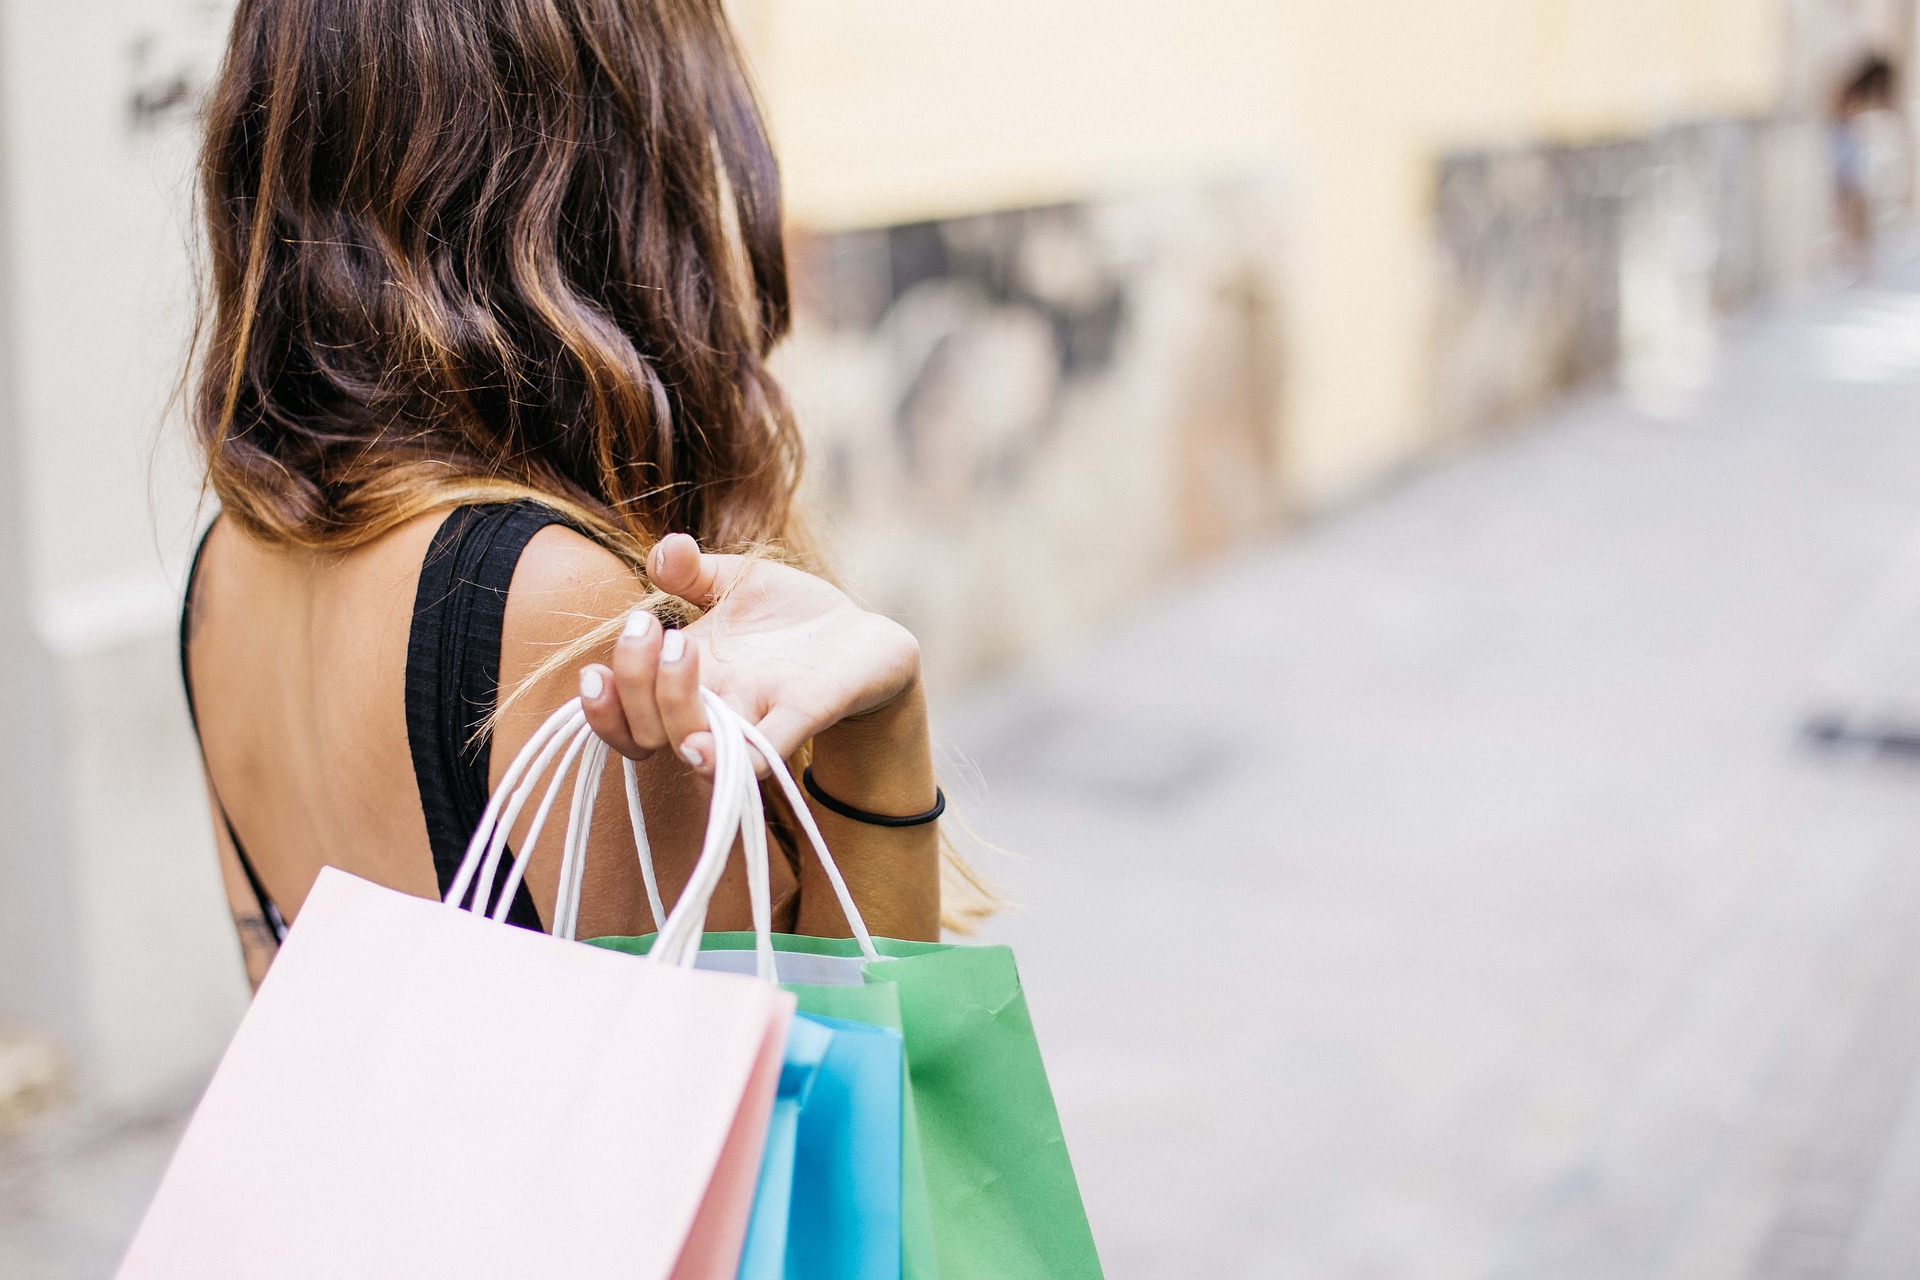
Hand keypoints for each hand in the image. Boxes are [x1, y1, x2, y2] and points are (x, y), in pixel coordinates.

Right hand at [576, 533, 922, 775]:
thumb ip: (692, 570)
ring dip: (672, 704)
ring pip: (693, 742)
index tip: (594, 673)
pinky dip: (732, 757)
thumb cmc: (791, 617)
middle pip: (646, 728)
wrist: (864, 639)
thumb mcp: (739, 582)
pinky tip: (705, 749)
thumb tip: (663, 550)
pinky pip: (761, 753)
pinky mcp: (802, 717)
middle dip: (635, 681)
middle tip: (654, 630)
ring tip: (681, 649)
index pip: (623, 713)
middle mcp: (712, 706)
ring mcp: (755, 717)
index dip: (599, 707)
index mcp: (686, 677)